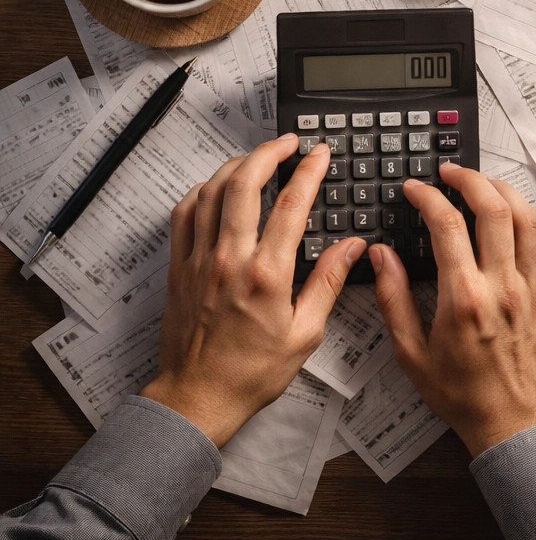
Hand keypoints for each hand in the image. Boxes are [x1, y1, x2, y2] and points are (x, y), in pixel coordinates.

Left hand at [141, 134, 362, 446]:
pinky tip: (216, 186)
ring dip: (236, 165)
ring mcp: (198, 260)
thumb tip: (353, 246)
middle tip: (289, 142)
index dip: (308, 171)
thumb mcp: (305, 333)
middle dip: (269, 152)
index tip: (320, 154)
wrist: (197, 397)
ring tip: (258, 157)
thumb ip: (328, 281)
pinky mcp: (178, 268)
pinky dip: (201, 190)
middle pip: (243, 184)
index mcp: (266, 275)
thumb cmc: (251, 372)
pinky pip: (184, 214)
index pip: (290, 205)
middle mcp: (229, 260)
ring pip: (210, 191)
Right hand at [370, 164, 535, 456]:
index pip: (447, 225)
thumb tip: (380, 255)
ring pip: (527, 217)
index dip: (428, 197)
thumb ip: (393, 298)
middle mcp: (504, 286)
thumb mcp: (411, 353)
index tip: (415, 189)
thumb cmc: (462, 394)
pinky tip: (514, 212)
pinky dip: (530, 216)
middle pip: (494, 208)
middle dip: (469, 178)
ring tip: (481, 183)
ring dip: (503, 190)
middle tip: (449, 172)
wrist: (515, 422)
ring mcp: (534, 287)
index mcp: (465, 299)